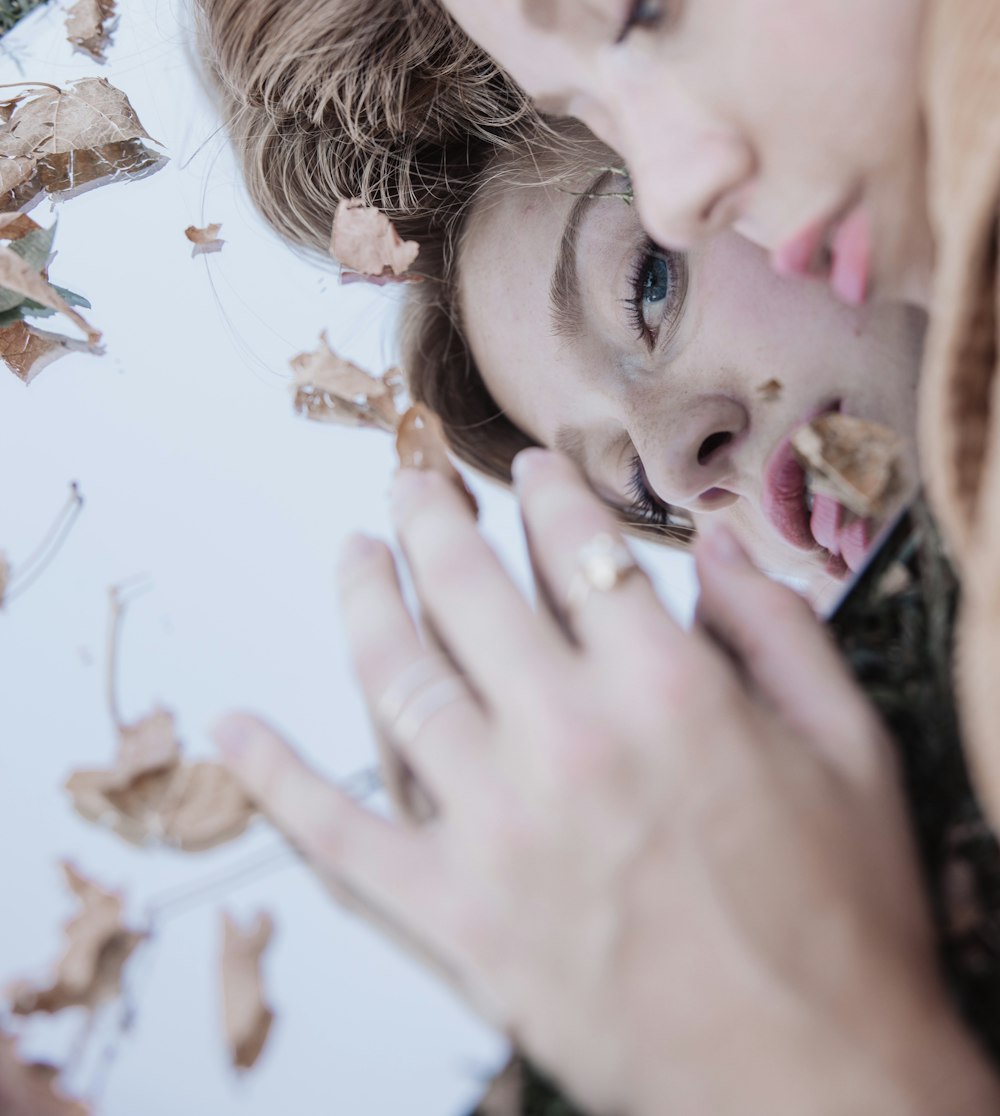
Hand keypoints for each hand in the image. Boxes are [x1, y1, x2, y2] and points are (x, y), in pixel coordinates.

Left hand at [215, 452, 999, 1115]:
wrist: (811, 1083)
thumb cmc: (840, 922)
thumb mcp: (850, 749)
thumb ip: (778, 629)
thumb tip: (714, 546)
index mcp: (666, 687)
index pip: (577, 550)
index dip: (545, 495)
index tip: (526, 471)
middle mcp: (566, 738)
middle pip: (468, 592)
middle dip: (431, 520)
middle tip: (408, 483)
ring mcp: (495, 827)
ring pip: (397, 680)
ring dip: (362, 602)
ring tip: (350, 554)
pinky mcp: (453, 914)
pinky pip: (340, 836)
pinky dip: (275, 780)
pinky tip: (234, 730)